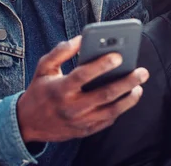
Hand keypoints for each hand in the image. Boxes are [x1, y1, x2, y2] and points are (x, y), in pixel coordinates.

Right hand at [17, 35, 149, 142]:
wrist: (28, 123)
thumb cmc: (40, 90)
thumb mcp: (43, 67)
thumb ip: (61, 51)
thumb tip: (81, 38)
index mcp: (60, 89)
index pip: (83, 75)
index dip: (101, 65)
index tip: (118, 55)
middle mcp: (71, 107)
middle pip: (104, 94)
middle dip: (126, 82)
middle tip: (142, 71)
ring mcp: (79, 122)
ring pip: (110, 111)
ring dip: (128, 99)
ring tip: (139, 86)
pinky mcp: (84, 131)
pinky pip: (106, 121)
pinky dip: (119, 110)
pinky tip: (128, 98)